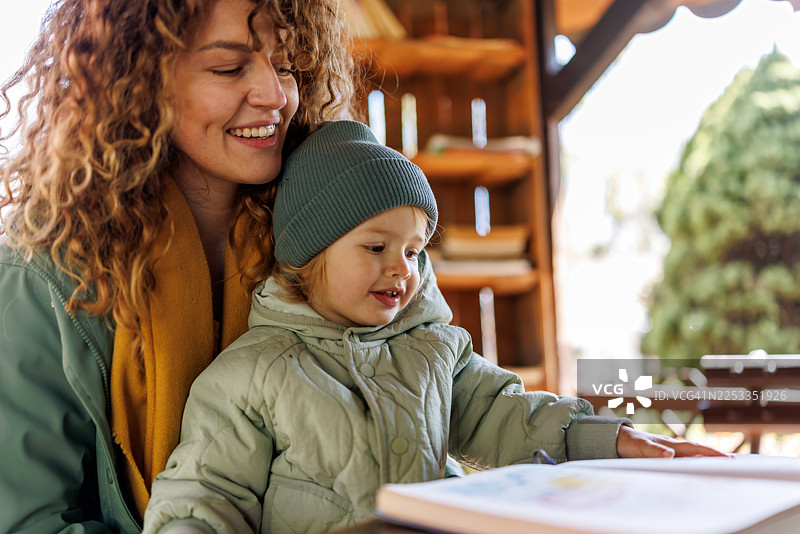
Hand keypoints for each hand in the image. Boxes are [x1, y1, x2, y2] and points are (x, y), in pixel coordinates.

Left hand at [616, 425, 732, 458]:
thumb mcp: (640, 448)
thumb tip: (670, 455)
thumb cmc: (629, 443)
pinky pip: (684, 457)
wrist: (617, 438)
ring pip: (692, 453)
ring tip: (723, 462)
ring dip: (707, 457)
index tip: (728, 458)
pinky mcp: (664, 453)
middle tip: (735, 461)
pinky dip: (695, 460)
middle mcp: (673, 446)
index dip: (711, 454)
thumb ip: (654, 451)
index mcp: (670, 445)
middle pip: (698, 450)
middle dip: (715, 455)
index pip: (695, 449)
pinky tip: (699, 465)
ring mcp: (669, 449)